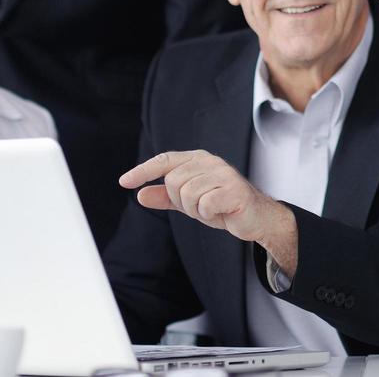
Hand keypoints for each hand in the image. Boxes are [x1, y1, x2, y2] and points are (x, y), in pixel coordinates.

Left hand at [120, 150, 297, 273]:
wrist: (255, 218)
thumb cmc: (222, 206)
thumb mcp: (189, 202)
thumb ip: (165, 198)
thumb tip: (140, 195)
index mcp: (198, 159)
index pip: (165, 160)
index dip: (143, 171)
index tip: (124, 182)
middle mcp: (210, 161)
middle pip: (173, 181)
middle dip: (181, 201)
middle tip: (199, 206)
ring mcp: (223, 174)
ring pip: (187, 194)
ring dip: (195, 210)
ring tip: (211, 209)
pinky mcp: (233, 190)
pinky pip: (204, 205)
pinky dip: (208, 214)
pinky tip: (221, 212)